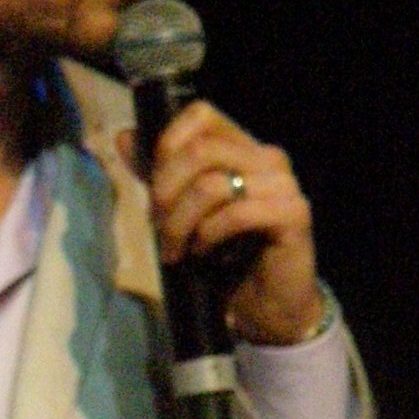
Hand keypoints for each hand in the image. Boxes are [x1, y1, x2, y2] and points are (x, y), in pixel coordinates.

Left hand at [138, 100, 321, 344]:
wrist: (264, 303)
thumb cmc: (224, 254)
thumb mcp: (181, 209)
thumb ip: (158, 172)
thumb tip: (124, 136)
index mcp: (242, 147)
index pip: (202, 114)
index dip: (168, 144)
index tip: (154, 186)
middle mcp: (267, 157)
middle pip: (201, 150)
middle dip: (166, 191)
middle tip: (157, 226)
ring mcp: (284, 184)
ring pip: (213, 185)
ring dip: (181, 222)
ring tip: (175, 249)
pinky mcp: (294, 214)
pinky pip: (239, 213)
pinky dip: (210, 234)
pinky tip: (204, 253)